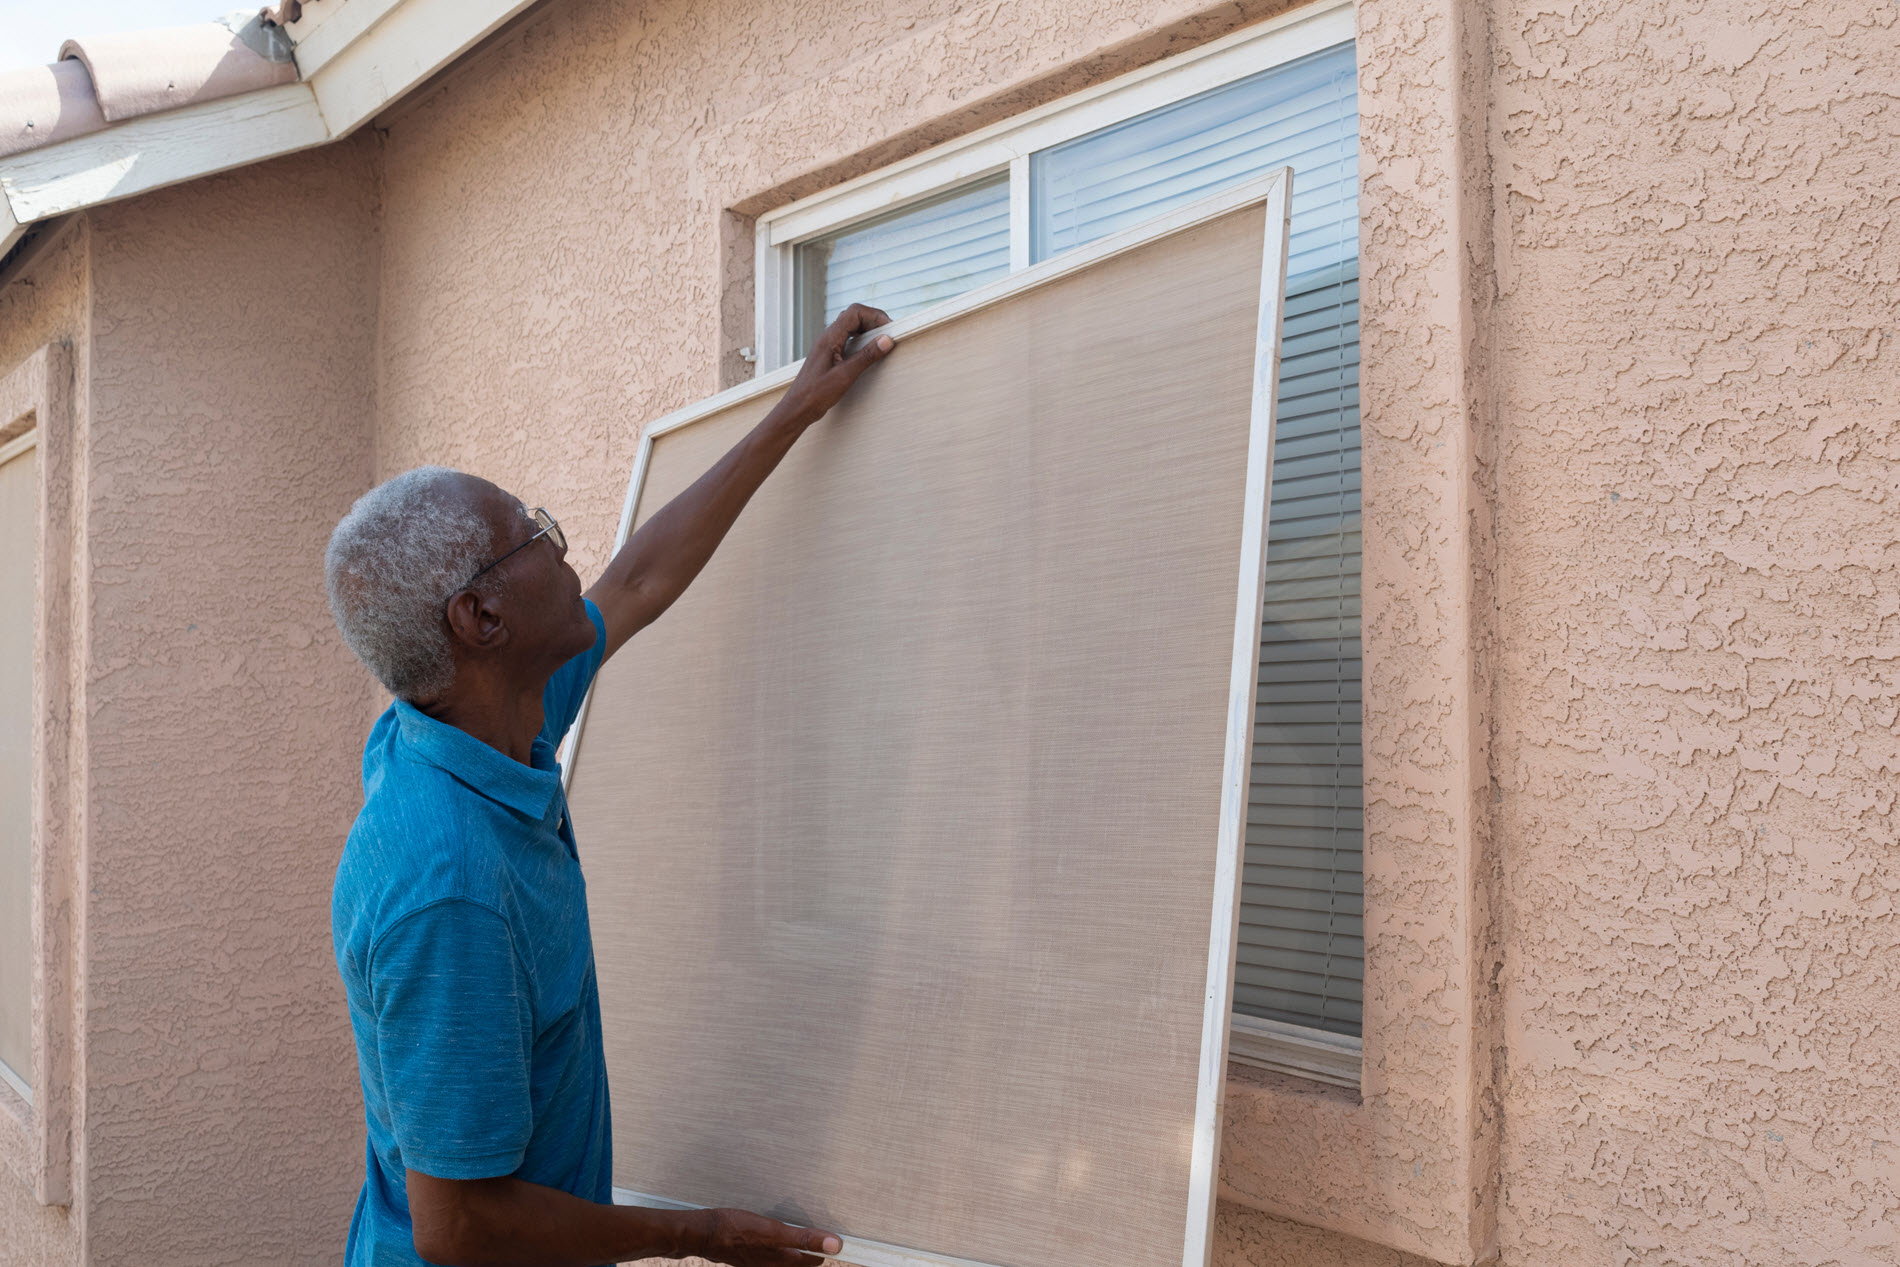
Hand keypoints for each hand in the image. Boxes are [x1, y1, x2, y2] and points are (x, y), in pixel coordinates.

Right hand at [691, 1206, 843, 1265]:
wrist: (705, 1233)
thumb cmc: (737, 1230)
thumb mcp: (774, 1232)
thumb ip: (805, 1238)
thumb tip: (835, 1245)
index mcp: (784, 1261)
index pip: (814, 1261)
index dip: (825, 1249)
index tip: (835, 1238)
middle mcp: (773, 1265)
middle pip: (800, 1260)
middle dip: (811, 1248)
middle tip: (820, 1230)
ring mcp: (761, 1261)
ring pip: (786, 1256)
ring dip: (795, 1245)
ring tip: (801, 1229)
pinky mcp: (750, 1255)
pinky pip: (772, 1251)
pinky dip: (779, 1243)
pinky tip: (775, 1231)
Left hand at [775, 302, 894, 429]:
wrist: (798, 407)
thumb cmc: (816, 393)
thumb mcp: (845, 375)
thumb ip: (866, 356)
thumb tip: (886, 340)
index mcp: (830, 338)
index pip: (855, 312)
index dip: (875, 316)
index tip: (889, 328)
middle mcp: (828, 337)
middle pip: (854, 316)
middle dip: (873, 321)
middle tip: (888, 335)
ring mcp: (828, 345)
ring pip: (851, 326)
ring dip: (867, 330)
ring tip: (881, 342)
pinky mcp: (829, 354)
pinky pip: (847, 338)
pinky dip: (861, 340)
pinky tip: (867, 352)